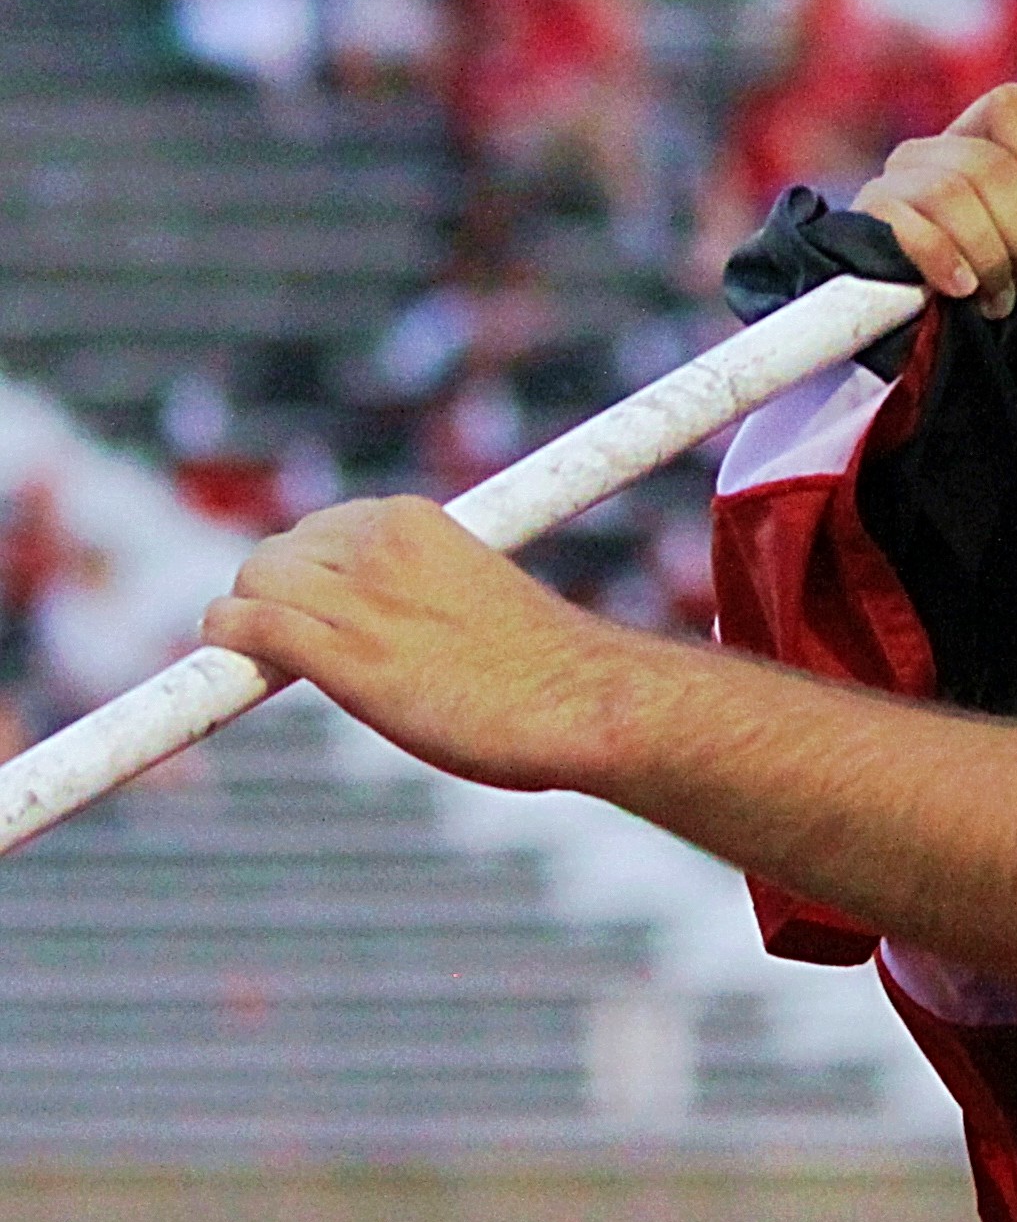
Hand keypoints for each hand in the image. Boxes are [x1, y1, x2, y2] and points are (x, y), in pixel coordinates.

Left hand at [201, 498, 626, 794]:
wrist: (584, 701)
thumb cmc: (547, 662)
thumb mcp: (480, 590)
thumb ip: (424, 585)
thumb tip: (398, 621)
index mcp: (416, 520)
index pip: (320, 530)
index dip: (308, 576)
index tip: (317, 610)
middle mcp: (380, 544)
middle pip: (276, 552)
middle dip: (273, 595)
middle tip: (293, 642)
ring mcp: (361, 598)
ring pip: (252, 584)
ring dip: (245, 621)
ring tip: (265, 658)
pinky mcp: (346, 657)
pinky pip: (249, 629)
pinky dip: (228, 643)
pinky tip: (233, 658)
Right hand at [854, 84, 1016, 319]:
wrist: (897, 315)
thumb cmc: (972, 273)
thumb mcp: (1011, 237)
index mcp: (970, 142)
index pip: (1010, 106)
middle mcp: (927, 153)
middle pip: (989, 164)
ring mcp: (890, 183)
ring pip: (951, 193)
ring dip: (989, 255)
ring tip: (999, 298)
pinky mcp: (865, 220)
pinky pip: (911, 228)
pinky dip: (945, 260)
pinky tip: (962, 288)